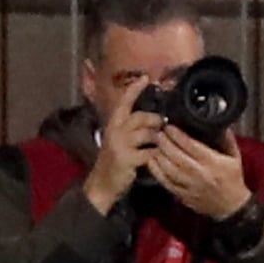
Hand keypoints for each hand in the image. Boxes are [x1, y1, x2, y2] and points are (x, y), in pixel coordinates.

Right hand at [84, 84, 161, 213]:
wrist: (102, 184)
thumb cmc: (115, 160)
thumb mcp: (119, 139)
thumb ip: (132, 127)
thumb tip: (155, 117)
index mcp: (113, 124)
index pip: (123, 103)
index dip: (134, 90)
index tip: (146, 78)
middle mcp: (114, 131)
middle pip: (141, 117)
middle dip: (155, 120)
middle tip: (161, 127)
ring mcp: (119, 144)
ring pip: (148, 133)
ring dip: (158, 138)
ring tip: (159, 144)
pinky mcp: (126, 158)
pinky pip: (150, 151)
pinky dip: (156, 154)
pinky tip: (156, 158)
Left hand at [149, 125, 250, 221]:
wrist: (231, 206)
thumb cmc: (233, 179)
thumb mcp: (235, 158)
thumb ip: (227, 141)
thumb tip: (219, 125)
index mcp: (213, 162)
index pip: (191, 146)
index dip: (178, 135)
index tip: (169, 127)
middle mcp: (199, 173)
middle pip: (176, 156)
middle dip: (165, 143)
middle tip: (158, 132)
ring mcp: (189, 185)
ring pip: (168, 169)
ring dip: (159, 155)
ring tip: (154, 144)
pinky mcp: (181, 194)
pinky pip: (165, 181)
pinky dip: (156, 171)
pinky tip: (152, 161)